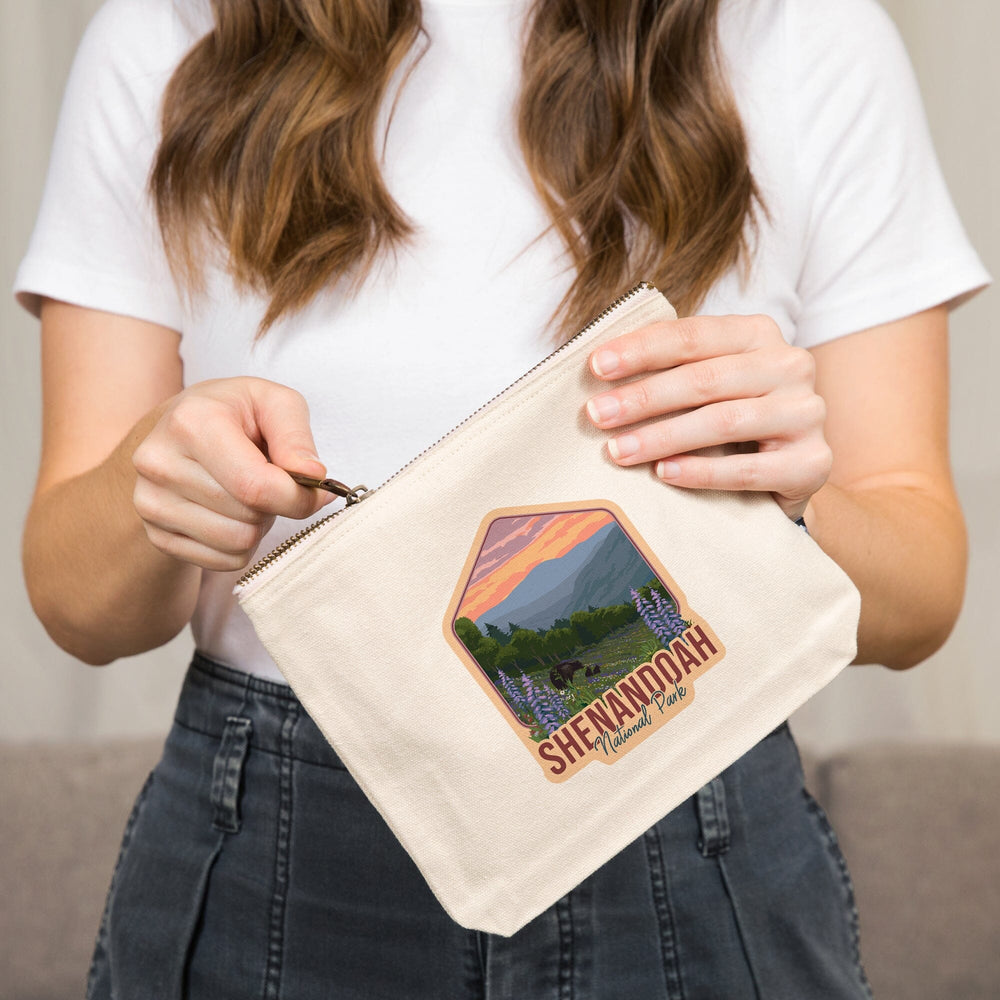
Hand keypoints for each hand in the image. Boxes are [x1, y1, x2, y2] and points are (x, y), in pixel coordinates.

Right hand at [131, 377, 333, 570]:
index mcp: (191, 422)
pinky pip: (223, 560)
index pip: (256, 486)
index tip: (316, 490)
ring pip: (237, 543)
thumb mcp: (274, 403)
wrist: (179, 430)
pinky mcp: (155, 534)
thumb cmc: (234, 414)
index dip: (298, 497)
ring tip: (247, 494)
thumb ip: (297, 437)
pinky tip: (231, 512)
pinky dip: (240, 543)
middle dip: (274, 505)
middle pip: (248, 516)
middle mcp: (160, 463)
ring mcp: (150, 502)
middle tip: (268, 479)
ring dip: (258, 525)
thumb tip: (313, 476)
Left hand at [586, 314, 831, 519]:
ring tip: (618, 450)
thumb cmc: (730, 422)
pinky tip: (664, 474)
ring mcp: (806, 413)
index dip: (641, 349)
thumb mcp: (705, 384)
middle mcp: (790, 365)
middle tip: (597, 415)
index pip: (692, 336)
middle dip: (643, 397)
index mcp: (758, 334)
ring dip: (663, 436)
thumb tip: (596, 371)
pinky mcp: (812, 462)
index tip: (595, 367)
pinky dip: (701, 472)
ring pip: (724, 421)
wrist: (788, 472)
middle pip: (705, 379)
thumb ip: (667, 370)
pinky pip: (748, 469)